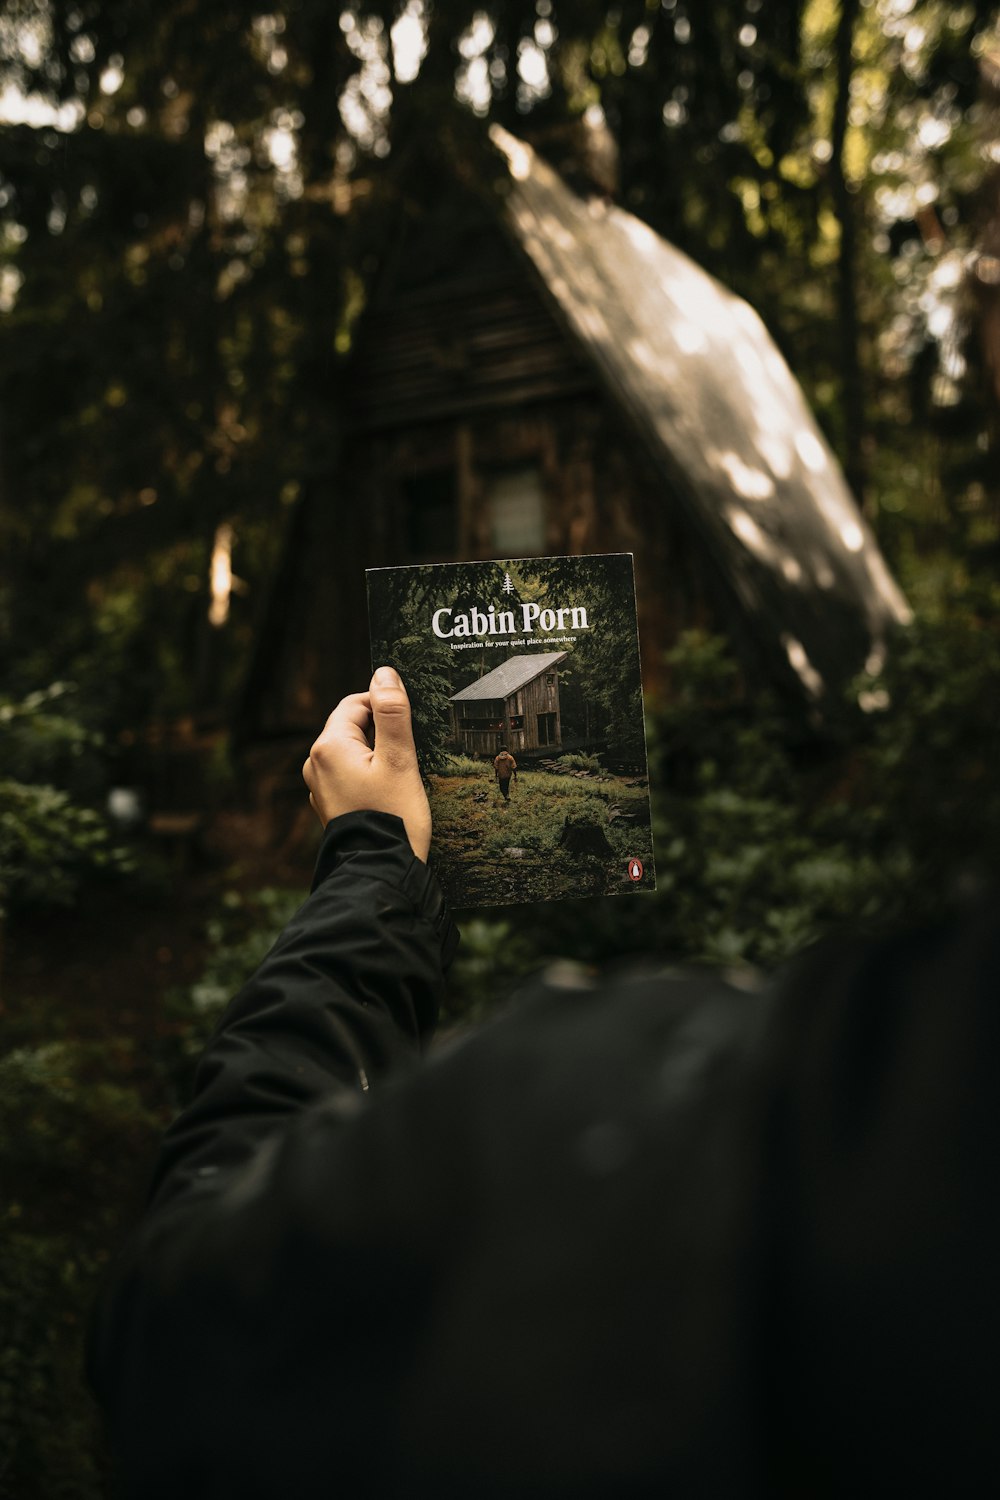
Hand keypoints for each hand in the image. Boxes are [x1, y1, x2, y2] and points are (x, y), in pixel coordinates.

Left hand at [302, 667, 431, 861]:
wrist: (379, 872)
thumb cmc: (392, 817)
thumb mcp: (399, 759)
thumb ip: (392, 712)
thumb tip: (384, 673)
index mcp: (329, 747)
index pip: (356, 703)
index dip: (385, 706)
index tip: (411, 723)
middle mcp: (315, 764)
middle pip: (352, 727)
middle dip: (382, 731)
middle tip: (411, 751)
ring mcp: (319, 788)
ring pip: (352, 752)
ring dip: (377, 754)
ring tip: (403, 774)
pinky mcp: (330, 806)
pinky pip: (349, 776)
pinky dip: (369, 775)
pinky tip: (390, 792)